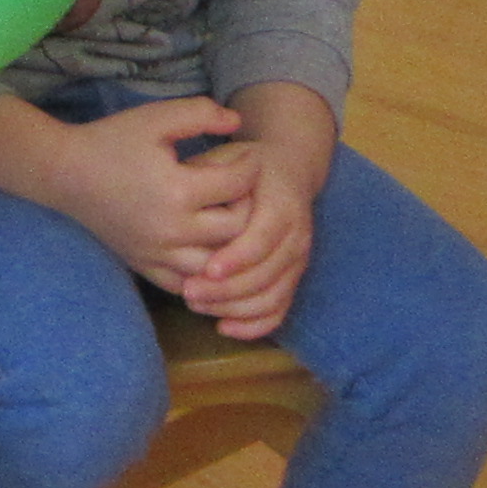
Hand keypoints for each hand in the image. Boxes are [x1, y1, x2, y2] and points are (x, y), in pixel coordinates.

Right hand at [40, 98, 256, 294]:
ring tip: (228, 218)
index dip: (250, 164)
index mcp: (178, 190)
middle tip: (242, 186)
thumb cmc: (112, 141)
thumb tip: (238, 122)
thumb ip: (200, 113)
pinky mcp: (146, 266)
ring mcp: (158, 254)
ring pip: (218, 264)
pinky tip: (207, 251)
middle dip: (248, 203)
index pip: (238, 184)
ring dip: (230, 244)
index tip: (247, 154)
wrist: (65, 173)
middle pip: (237, 228)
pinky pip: (189, 284)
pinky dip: (204, 273)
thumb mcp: (156, 117)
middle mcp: (172, 229)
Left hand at [168, 126, 322, 339]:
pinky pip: (279, 310)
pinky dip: (254, 326)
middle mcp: (297, 236)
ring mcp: (298, 261)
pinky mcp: (292, 277)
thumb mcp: (230, 160)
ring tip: (195, 304)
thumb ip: (213, 179)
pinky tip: (223, 327)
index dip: (237, 258)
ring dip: (233, 309)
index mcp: (282, 205)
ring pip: (272, 298)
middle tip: (188, 292)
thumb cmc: (246, 166)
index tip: (207, 269)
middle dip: (227, 290)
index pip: (262, 239)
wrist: (286, 171)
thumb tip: (190, 199)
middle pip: (266, 275)